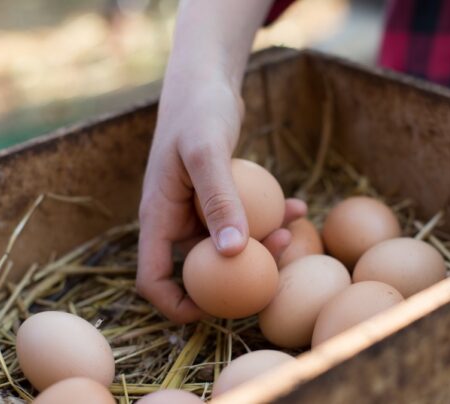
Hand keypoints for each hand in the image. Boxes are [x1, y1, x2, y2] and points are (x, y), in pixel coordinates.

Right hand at [136, 75, 305, 323]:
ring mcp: (196, 208)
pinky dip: (268, 218)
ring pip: (226, 245)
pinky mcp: (218, 196)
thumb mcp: (207, 152)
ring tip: (291, 232)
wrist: (207, 80)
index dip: (174, 303)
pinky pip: (243, 219)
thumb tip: (233, 254)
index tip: (208, 311)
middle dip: (234, 276)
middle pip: (197, 266)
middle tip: (273, 267)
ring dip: (259, 246)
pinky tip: (297, 209)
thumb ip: (219, 199)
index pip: (152, 276)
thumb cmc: (199, 110)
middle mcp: (174, 217)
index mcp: (158, 215)